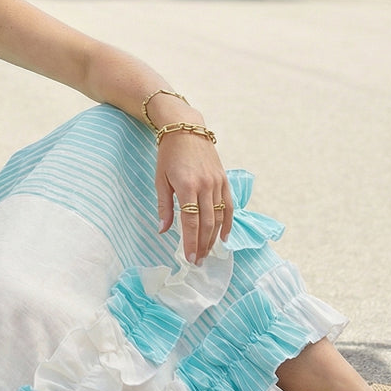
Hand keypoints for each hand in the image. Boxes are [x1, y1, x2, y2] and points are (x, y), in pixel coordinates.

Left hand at [155, 126, 232, 265]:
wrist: (186, 129)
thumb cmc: (169, 155)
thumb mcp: (160, 179)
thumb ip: (164, 206)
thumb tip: (163, 230)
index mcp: (187, 186)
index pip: (191, 221)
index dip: (191, 242)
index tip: (189, 258)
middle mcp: (205, 185)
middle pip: (207, 223)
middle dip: (202, 245)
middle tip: (197, 261)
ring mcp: (217, 182)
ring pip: (220, 216)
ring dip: (214, 238)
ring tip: (207, 253)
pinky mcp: (224, 179)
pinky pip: (229, 205)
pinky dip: (228, 222)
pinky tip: (225, 237)